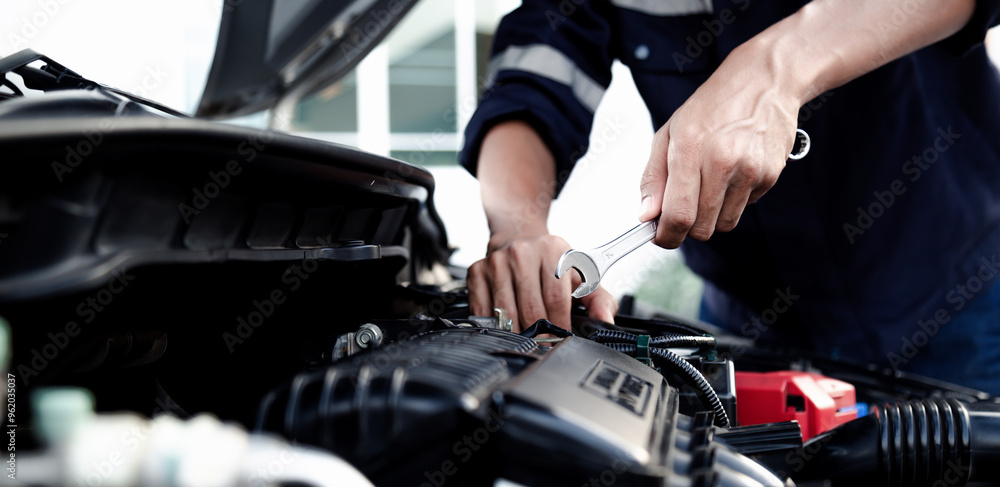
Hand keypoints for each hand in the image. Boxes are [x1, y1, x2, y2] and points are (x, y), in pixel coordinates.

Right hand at [467, 233, 617, 331]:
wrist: (518, 236)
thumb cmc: (552, 262)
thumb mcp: (580, 274)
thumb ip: (599, 299)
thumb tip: (605, 323)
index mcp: (552, 250)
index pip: (556, 298)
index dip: (560, 324)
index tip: (562, 337)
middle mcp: (522, 252)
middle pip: (531, 309)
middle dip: (539, 333)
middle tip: (545, 342)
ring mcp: (496, 262)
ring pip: (506, 314)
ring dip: (517, 332)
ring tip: (526, 336)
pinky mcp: (477, 271)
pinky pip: (484, 311)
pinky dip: (494, 326)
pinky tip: (504, 325)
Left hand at [638, 42, 799, 247]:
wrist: (764, 81)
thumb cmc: (711, 106)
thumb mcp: (669, 133)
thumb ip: (654, 177)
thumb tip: (646, 215)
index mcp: (691, 149)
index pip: (678, 215)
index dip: (666, 236)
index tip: (660, 236)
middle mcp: (723, 162)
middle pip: (702, 228)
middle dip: (687, 227)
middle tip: (683, 207)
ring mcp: (750, 170)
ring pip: (724, 224)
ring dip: (712, 215)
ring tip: (710, 183)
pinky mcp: (770, 176)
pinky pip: (744, 208)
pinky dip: (734, 200)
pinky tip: (732, 172)